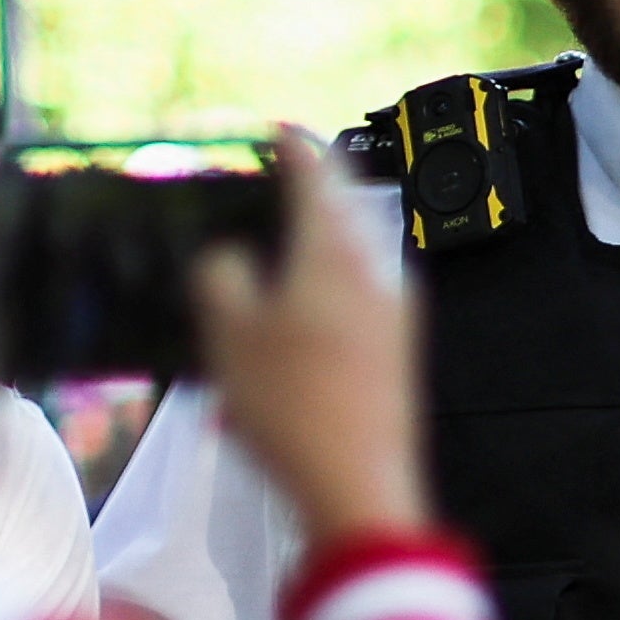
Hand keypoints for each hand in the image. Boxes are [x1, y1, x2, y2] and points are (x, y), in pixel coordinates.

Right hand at [191, 125, 431, 552]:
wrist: (360, 488)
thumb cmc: (295, 409)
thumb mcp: (230, 333)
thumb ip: (222, 277)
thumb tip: (231, 258)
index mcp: (336, 254)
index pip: (317, 175)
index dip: (293, 147)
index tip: (279, 131)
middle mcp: (377, 277)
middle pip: (335, 221)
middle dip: (297, 211)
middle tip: (265, 203)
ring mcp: (395, 319)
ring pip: (343, 269)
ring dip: (303, 266)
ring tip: (264, 281)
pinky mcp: (397, 358)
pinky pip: (351, 312)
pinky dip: (316, 310)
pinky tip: (289, 340)